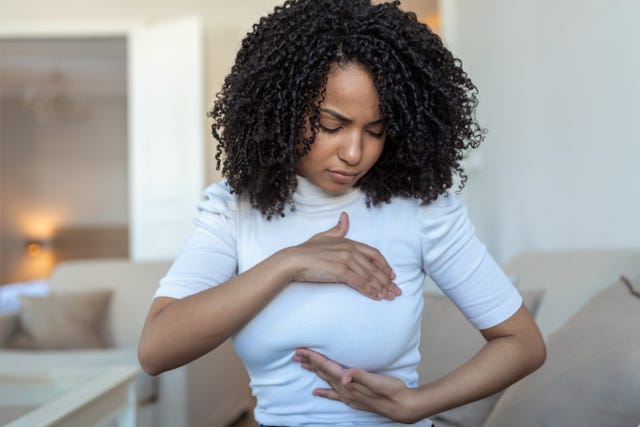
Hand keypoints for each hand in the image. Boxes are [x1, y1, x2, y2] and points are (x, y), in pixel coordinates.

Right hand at [289, 212, 400, 300]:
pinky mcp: (340, 271)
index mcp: (349, 242)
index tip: (392, 275)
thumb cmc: (307, 250)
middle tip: (396, 291)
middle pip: (375, 267)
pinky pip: (360, 283)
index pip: (374, 254)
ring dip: (381, 288)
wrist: (294, 260)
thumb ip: (338, 229)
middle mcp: (350, 250)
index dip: (385, 265)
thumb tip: (345, 217)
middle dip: (387, 280)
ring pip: (369, 276)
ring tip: (388, 296)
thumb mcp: (324, 236)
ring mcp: (346, 260)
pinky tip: (376, 297)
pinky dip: (370, 291)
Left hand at [293, 347, 419, 423]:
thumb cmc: (392, 391)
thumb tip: (345, 376)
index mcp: (350, 384)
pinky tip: (317, 392)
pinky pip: (334, 394)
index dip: (313, 358)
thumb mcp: (378, 381)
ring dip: (315, 372)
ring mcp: (349, 396)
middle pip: (323, 373)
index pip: (327, 367)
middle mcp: (346, 391)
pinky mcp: (354, 399)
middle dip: (309, 363)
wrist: (403, 407)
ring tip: (303, 366)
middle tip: (296, 355)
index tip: (301, 350)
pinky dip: (325, 392)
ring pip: (326, 381)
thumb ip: (361, 376)